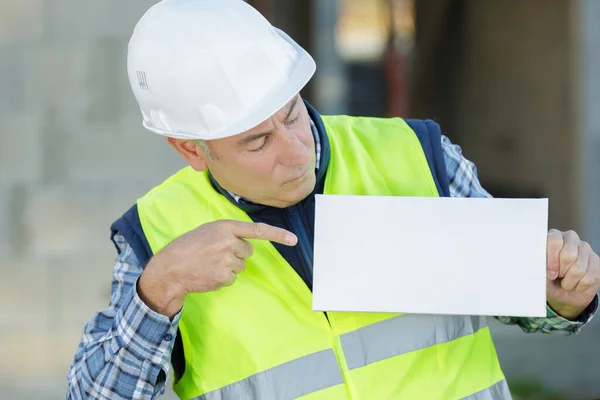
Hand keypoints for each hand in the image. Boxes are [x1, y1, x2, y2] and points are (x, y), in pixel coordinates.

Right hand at [138, 220, 297, 317]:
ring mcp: (226, 260)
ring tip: (209, 263)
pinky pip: (233, 278)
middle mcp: (228, 242)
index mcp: (225, 227)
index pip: (257, 230)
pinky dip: (223, 277)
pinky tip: (208, 273)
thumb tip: (245, 244)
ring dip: (229, 266)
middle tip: (216, 254)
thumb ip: (228, 233)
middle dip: (236, 253)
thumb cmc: (188, 247)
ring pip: (241, 265)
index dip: (277, 235)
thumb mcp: (208, 231)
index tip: (293, 240)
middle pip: (248, 251)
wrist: (171, 268)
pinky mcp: (223, 276)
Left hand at [546, 229, 599, 319]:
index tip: (549, 274)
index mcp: (552, 236)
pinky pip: (589, 278)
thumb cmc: (547, 280)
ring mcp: (585, 248)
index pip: (554, 241)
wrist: (562, 293)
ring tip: (565, 281)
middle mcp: (570, 238)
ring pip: (579, 269)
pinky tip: (575, 284)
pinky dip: (579, 286)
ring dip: (569, 282)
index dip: (552, 259)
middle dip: (561, 271)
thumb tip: (536, 262)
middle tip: (557, 276)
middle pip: (569, 255)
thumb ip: (537, 265)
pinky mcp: (596, 261)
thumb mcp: (538, 273)